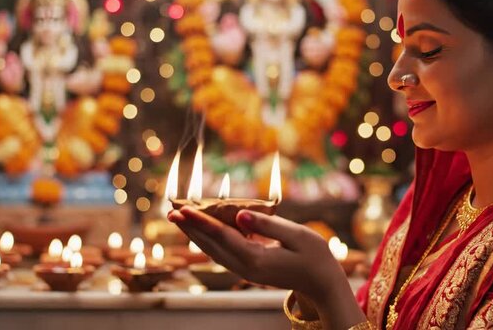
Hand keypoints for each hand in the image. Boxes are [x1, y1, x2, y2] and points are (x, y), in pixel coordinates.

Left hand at [167, 207, 345, 301]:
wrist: (322, 282)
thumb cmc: (315, 256)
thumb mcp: (297, 235)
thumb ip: (268, 224)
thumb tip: (239, 214)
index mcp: (257, 260)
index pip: (222, 236)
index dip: (201, 221)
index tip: (182, 209)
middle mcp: (246, 267)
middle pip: (211, 245)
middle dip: (190, 227)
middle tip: (170, 211)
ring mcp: (245, 270)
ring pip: (213, 250)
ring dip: (196, 234)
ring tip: (180, 217)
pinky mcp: (248, 267)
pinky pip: (223, 252)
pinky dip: (209, 238)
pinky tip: (203, 227)